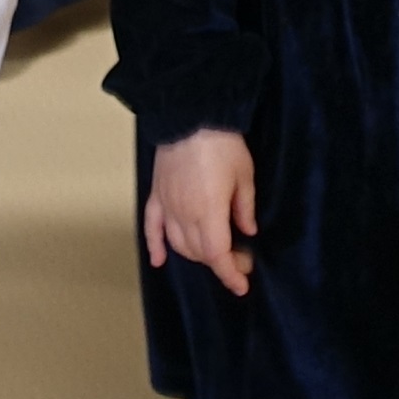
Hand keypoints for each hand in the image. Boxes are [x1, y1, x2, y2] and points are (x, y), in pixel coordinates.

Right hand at [144, 130, 255, 294]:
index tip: (243, 284)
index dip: (230, 273)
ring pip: (178, 244)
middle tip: (241, 257)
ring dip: (196, 255)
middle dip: (221, 262)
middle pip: (199, 252)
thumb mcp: (245, 175)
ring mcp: (167, 205)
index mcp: (208, 212)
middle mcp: (184, 214)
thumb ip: (245, 208)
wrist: (190, 114)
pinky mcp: (156, 195)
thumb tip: (248, 231)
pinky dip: (154, 246)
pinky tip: (158, 261)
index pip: (217, 255)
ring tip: (214, 252)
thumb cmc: (222, 143)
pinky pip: (151, 226)